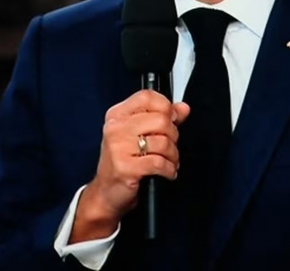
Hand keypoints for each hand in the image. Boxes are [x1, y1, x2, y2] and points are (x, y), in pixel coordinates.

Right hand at [71, 90, 190, 241]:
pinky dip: (169, 169)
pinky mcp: (126, 168)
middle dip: (173, 135)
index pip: (147, 97)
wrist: (106, 193)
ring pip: (163, 142)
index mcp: (117, 115)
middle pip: (160, 119)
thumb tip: (183, 108)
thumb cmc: (123, 163)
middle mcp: (115, 128)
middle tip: (169, 147)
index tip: (171, 118)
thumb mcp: (138, 135)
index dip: (165, 106)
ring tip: (168, 161)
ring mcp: (118, 147)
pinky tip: (166, 172)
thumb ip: (161, 119)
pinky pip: (159, 163)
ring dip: (173, 156)